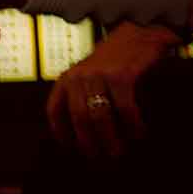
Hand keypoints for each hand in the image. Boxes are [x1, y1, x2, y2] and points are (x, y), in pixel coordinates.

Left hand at [47, 22, 176, 159]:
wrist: (138, 33)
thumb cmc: (113, 61)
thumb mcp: (88, 76)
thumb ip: (81, 97)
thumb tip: (83, 133)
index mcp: (65, 79)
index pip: (54, 111)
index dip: (61, 133)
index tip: (71, 150)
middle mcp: (78, 77)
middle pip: (78, 118)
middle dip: (89, 142)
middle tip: (100, 160)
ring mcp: (99, 75)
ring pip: (100, 116)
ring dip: (110, 138)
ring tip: (118, 153)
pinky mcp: (121, 75)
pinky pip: (125, 108)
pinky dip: (132, 125)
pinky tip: (138, 133)